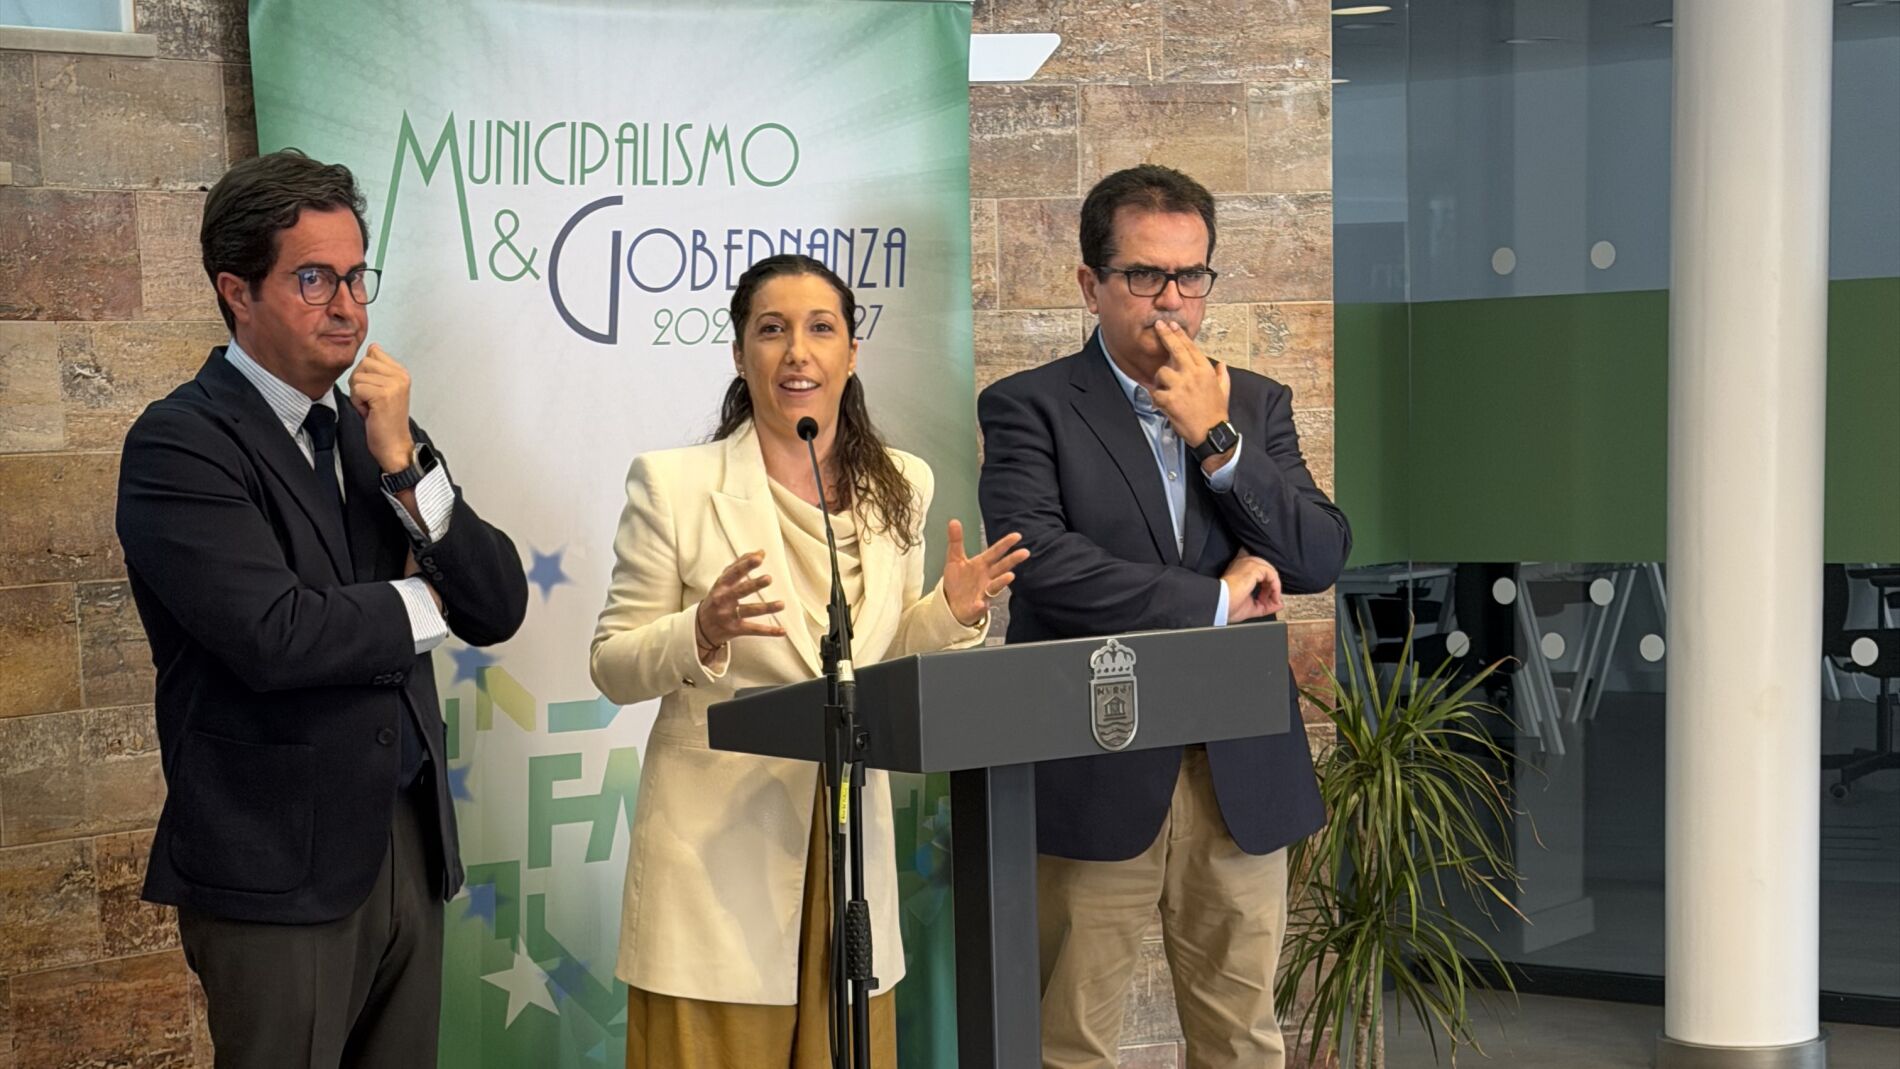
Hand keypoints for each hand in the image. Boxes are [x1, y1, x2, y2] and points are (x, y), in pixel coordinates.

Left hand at [348, 344, 415, 473]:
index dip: (366, 373)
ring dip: (358, 394)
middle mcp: (400, 376)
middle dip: (359, 383)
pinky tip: (369, 412)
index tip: (375, 391)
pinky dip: (358, 402)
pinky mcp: (383, 395)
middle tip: (372, 401)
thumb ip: (378, 369)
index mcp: (401, 373)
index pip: (373, 353)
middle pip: (363, 363)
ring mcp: (393, 385)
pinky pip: (356, 389)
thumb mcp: (384, 390)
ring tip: (371, 407)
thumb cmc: (385, 422)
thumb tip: (373, 347)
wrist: (394, 446)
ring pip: (357, 376)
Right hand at [695, 550, 786, 657]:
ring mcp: (728, 615)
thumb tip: (761, 551)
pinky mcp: (734, 629)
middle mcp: (723, 600)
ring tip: (781, 604)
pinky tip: (783, 631)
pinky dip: (768, 631)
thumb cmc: (717, 597)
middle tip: (769, 578)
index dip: (745, 565)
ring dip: (766, 608)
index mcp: (721, 585)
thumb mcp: (723, 581)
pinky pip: (753, 630)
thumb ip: (740, 564)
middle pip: (740, 591)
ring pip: (749, 611)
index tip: (759, 558)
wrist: (701, 626)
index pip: (733, 573)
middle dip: (754, 585)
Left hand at [940, 519, 1029, 627]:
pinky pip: (980, 606)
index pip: (995, 552)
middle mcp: (987, 577)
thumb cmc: (958, 580)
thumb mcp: (954, 558)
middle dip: (1012, 560)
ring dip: (1002, 581)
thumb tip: (953, 521)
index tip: (1017, 536)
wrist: (952, 603)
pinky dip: (981, 606)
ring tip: (1010, 577)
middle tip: (1025, 552)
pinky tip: (981, 604)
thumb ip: (956, 541)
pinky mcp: (976, 607)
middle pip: (1002, 567)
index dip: (1005, 544)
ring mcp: (984, 592)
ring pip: (995, 586)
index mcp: (982, 564)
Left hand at [1149, 319, 1230, 452]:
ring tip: (1165, 390)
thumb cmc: (1216, 413)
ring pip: (1161, 372)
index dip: (1181, 335)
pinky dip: (1156, 398)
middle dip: (1166, 335)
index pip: (1191, 347)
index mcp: (1205, 370)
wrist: (1212, 432)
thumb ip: (1221, 375)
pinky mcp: (1170, 399)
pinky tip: (1162, 404)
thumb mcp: (1223, 391)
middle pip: (1176, 349)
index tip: (1173, 326)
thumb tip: (1221, 364)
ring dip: (1160, 380)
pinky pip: (1156, 393)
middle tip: (1158, 325)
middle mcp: (1193, 374)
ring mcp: (1181, 386)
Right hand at [1222, 550, 1283, 622]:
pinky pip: (1272, 574)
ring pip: (1270, 571)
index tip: (1267, 600)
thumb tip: (1280, 603)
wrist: (1220, 605)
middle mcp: (1243, 564)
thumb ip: (1266, 604)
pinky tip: (1273, 596)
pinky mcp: (1254, 568)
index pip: (1260, 573)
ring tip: (1274, 599)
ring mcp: (1248, 564)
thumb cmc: (1227, 605)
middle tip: (1272, 600)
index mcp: (1240, 571)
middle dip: (1272, 587)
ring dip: (1275, 587)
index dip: (1267, 587)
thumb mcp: (1252, 607)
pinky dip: (1276, 586)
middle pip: (1267, 570)